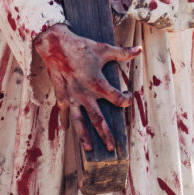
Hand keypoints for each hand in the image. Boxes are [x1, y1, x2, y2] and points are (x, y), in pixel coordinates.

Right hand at [33, 24, 138, 153]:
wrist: (55, 45)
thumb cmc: (81, 47)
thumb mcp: (103, 48)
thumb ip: (122, 53)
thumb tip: (139, 49)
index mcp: (96, 83)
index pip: (116, 98)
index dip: (126, 99)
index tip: (129, 97)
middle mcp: (84, 94)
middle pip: (97, 119)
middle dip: (105, 134)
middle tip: (111, 148)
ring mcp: (71, 97)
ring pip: (79, 121)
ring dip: (84, 136)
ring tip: (89, 149)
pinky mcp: (61, 95)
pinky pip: (63, 112)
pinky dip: (64, 121)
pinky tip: (66, 130)